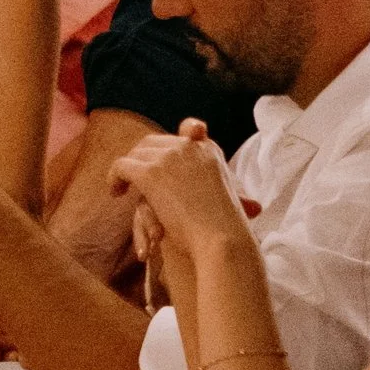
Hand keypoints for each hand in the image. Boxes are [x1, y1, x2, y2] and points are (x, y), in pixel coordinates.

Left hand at [111, 123, 257, 258]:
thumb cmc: (229, 231)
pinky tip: (114, 192)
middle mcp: (188, 147)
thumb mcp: (234, 201)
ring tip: (121, 188)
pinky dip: (114, 177)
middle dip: (141, 157)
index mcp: (209, 150)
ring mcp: (168, 157)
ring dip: (126, 170)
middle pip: (153, 142)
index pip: (186, 131)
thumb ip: (229, 194)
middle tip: (133, 177)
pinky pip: (122, 166)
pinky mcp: (150, 173)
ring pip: (135, 153)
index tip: (160, 155)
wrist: (221, 239)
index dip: (170, 142)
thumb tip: (255, 207)